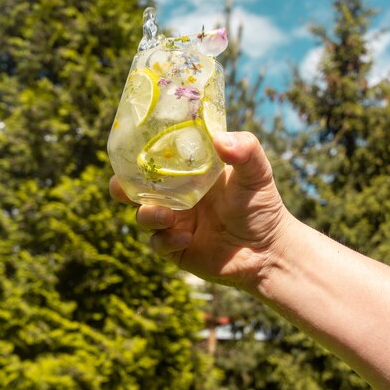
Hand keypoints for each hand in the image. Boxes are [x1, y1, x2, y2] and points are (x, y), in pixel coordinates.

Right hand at [109, 132, 291, 292]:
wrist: (269, 251)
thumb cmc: (262, 206)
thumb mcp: (256, 173)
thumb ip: (245, 150)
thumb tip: (220, 139)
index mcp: (188, 173)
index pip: (156, 160)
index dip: (137, 154)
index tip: (129, 148)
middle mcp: (177, 197)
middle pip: (137, 189)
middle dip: (122, 187)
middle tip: (120, 187)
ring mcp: (175, 223)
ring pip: (144, 216)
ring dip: (147, 214)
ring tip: (167, 216)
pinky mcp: (176, 248)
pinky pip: (158, 243)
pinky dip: (167, 240)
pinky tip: (187, 239)